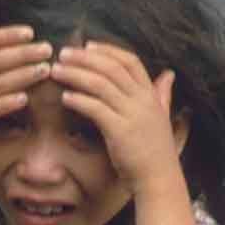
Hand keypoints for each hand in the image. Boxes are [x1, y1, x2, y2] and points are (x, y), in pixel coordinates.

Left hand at [50, 41, 185, 195]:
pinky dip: (79, 100)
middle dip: (84, 58)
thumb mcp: (161, 117)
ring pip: (100, 84)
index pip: (130, 61)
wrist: (159, 179)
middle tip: (62, 54)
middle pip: (111, 68)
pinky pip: (95, 108)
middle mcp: (143, 100)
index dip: (107, 50)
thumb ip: (162, 94)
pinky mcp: (120, 131)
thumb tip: (168, 74)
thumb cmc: (155, 151)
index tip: (87, 45)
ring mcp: (132, 114)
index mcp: (151, 94)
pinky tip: (65, 97)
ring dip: (75, 74)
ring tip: (56, 71)